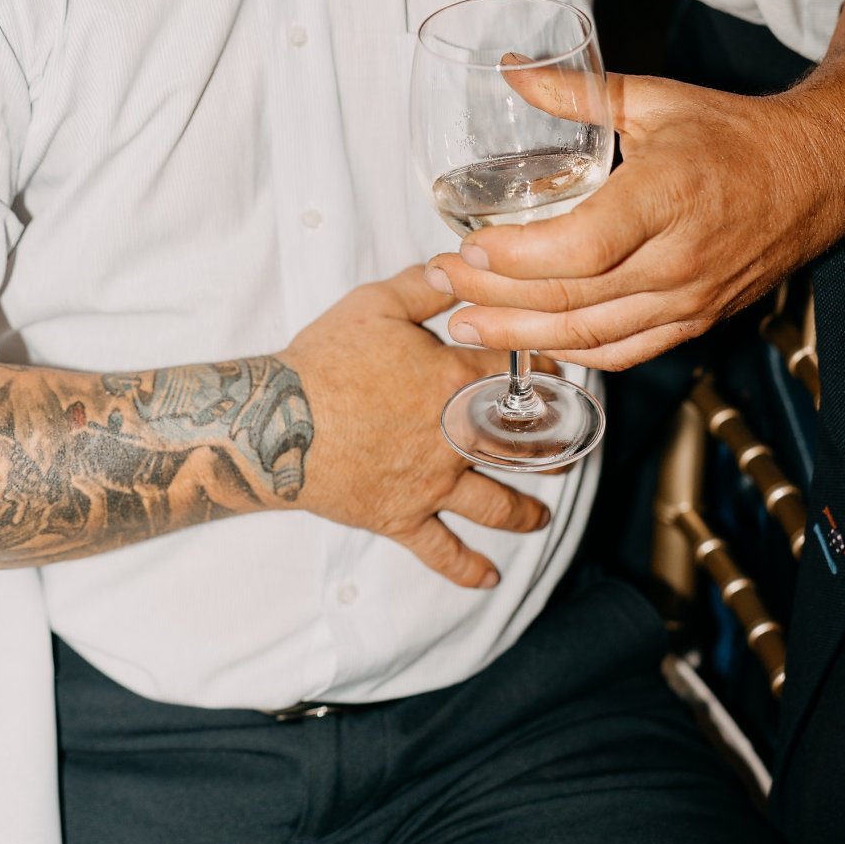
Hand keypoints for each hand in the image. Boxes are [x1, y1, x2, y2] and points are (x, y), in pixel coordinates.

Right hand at [285, 269, 551, 589]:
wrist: (277, 420)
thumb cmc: (325, 360)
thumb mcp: (375, 304)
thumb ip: (424, 285)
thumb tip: (462, 268)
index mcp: (453, 381)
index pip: (514, 372)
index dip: (540, 366)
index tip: (555, 368)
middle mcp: (456, 439)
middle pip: (519, 445)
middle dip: (549, 446)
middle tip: (567, 447)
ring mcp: (432, 484)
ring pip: (494, 503)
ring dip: (524, 511)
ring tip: (541, 515)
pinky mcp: (402, 518)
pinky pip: (442, 551)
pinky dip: (468, 568)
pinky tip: (489, 575)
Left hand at [425, 73, 835, 370]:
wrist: (816, 175)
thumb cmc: (735, 136)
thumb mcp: (653, 99)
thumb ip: (574, 91)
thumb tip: (511, 70)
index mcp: (666, 197)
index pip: (580, 246)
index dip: (516, 257)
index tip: (468, 246)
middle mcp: (678, 259)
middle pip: (572, 297)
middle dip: (495, 297)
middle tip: (442, 282)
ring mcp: (689, 299)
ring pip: (591, 336)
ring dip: (520, 336)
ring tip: (463, 326)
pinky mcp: (695, 321)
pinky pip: (624, 353)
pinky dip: (572, 353)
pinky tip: (530, 344)